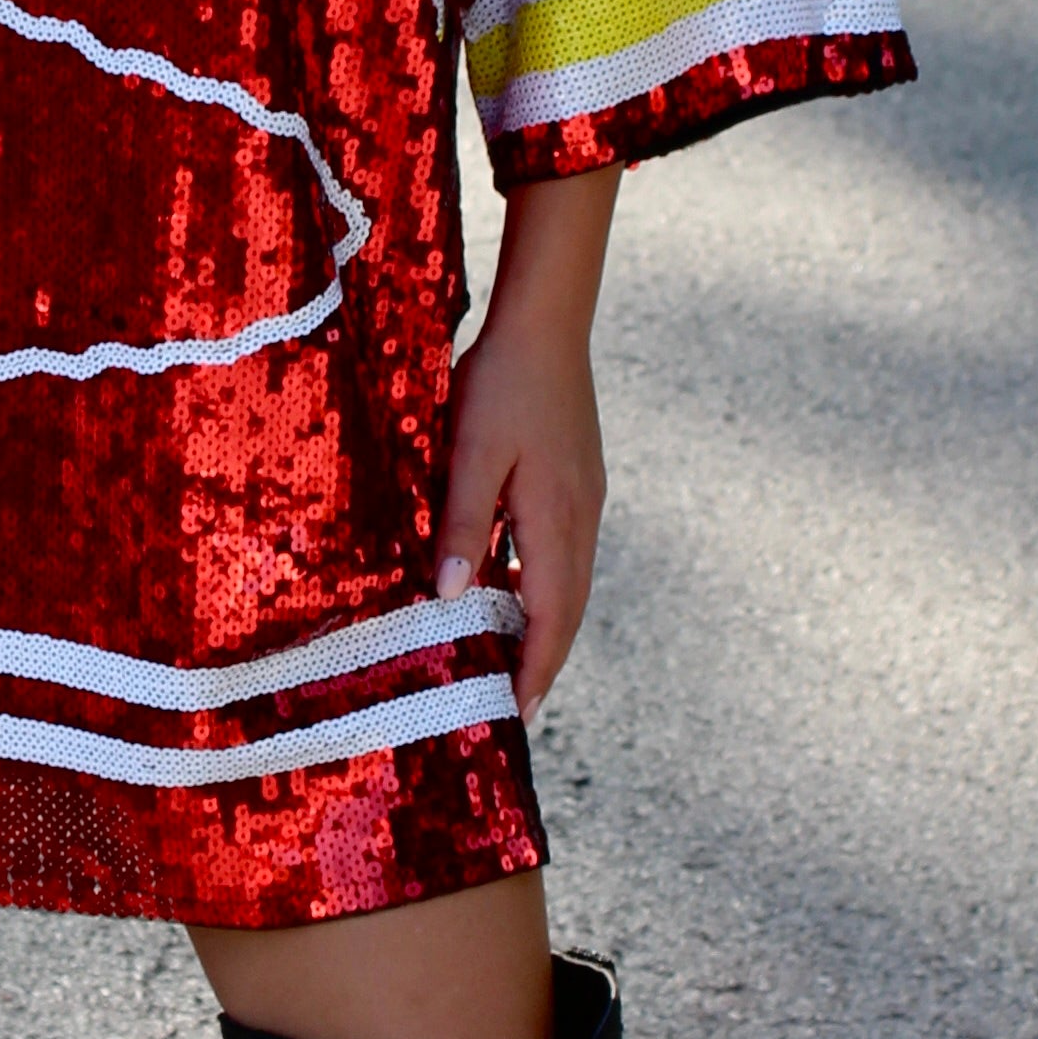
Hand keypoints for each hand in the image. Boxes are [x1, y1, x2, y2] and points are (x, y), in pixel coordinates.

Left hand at [433, 167, 618, 716]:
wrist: (546, 325)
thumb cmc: (502, 385)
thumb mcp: (470, 454)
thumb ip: (462, 525)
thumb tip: (452, 597)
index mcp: (557, 521)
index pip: (549, 617)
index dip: (534, 669)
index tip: (516, 713)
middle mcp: (580, 519)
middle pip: (567, 611)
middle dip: (544, 662)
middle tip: (516, 706)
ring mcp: (585, 500)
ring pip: (569, 584)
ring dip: (545, 627)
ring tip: (514, 662)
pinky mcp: (578, 483)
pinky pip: (563, 555)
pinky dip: (544, 588)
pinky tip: (516, 589)